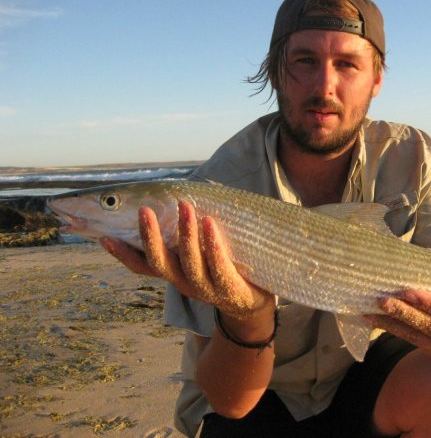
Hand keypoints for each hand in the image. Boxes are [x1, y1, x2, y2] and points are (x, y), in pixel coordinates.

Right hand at [100, 201, 274, 320]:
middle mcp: (185, 283)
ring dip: (185, 234)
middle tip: (144, 210)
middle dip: (150, 237)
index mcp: (174, 274)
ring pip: (190, 263)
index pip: (142, 266)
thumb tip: (170, 199)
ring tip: (184, 206)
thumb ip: (181, 237)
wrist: (253, 304)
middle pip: (161, 263)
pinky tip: (209, 222)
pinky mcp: (229, 289)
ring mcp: (207, 288)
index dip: (123, 254)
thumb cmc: (222, 270)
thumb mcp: (198, 257)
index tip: (104, 237)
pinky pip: (219, 266)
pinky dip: (213, 244)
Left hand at [365, 290, 430, 367]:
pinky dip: (393, 329)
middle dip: (404, 312)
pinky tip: (375, 321)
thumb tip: (425, 258)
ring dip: (392, 323)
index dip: (428, 302)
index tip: (408, 292)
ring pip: (416, 336)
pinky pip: (412, 341)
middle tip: (383, 300)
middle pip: (430, 325)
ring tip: (371, 311)